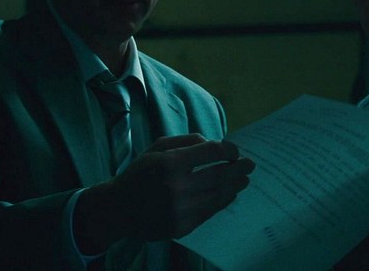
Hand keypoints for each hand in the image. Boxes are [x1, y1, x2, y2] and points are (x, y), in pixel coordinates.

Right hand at [73, 134, 254, 252]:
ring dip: (236, 186)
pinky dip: (223, 200)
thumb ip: (187, 141)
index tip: (234, 151)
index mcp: (171, 163)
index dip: (229, 150)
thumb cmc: (140, 174)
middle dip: (239, 168)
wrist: (118, 209)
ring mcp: (181, 209)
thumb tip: (214, 143)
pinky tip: (229, 193)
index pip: (212, 152)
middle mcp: (177, 187)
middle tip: (250, 165)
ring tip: (243, 180)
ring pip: (220, 195)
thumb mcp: (157, 148)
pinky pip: (211, 211)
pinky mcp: (183, 226)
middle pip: (221, 174)